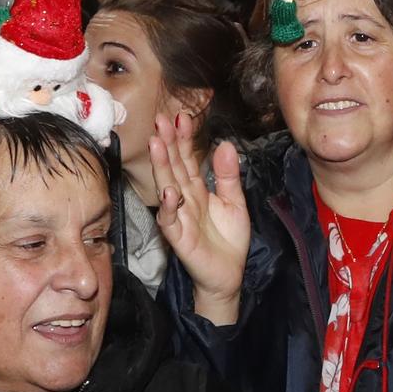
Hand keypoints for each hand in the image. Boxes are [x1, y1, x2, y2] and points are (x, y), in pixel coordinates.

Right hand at [150, 113, 250, 325]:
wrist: (228, 274)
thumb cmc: (228, 239)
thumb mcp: (235, 202)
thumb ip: (228, 175)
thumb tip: (226, 144)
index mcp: (197, 189)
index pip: (187, 159)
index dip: (184, 139)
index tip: (182, 116)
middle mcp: (184, 199)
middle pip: (173, 167)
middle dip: (168, 143)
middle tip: (161, 119)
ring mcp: (179, 216)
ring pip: (167, 187)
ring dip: (161, 166)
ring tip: (157, 144)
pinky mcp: (179, 237)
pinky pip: (171, 220)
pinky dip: (170, 206)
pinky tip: (170, 191)